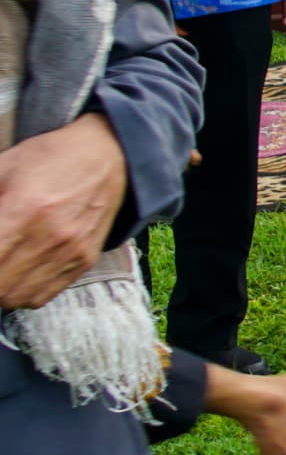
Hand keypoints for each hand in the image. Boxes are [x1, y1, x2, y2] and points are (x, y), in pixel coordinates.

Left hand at [0, 115, 127, 310]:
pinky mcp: (83, 261)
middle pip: (0, 286)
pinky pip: (41, 296)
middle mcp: (49, 236)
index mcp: (23, 209)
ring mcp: (69, 252)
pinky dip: (20, 294)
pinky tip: (14, 274)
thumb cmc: (48, 158)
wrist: (107, 157)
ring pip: (15, 297)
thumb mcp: (2, 168)